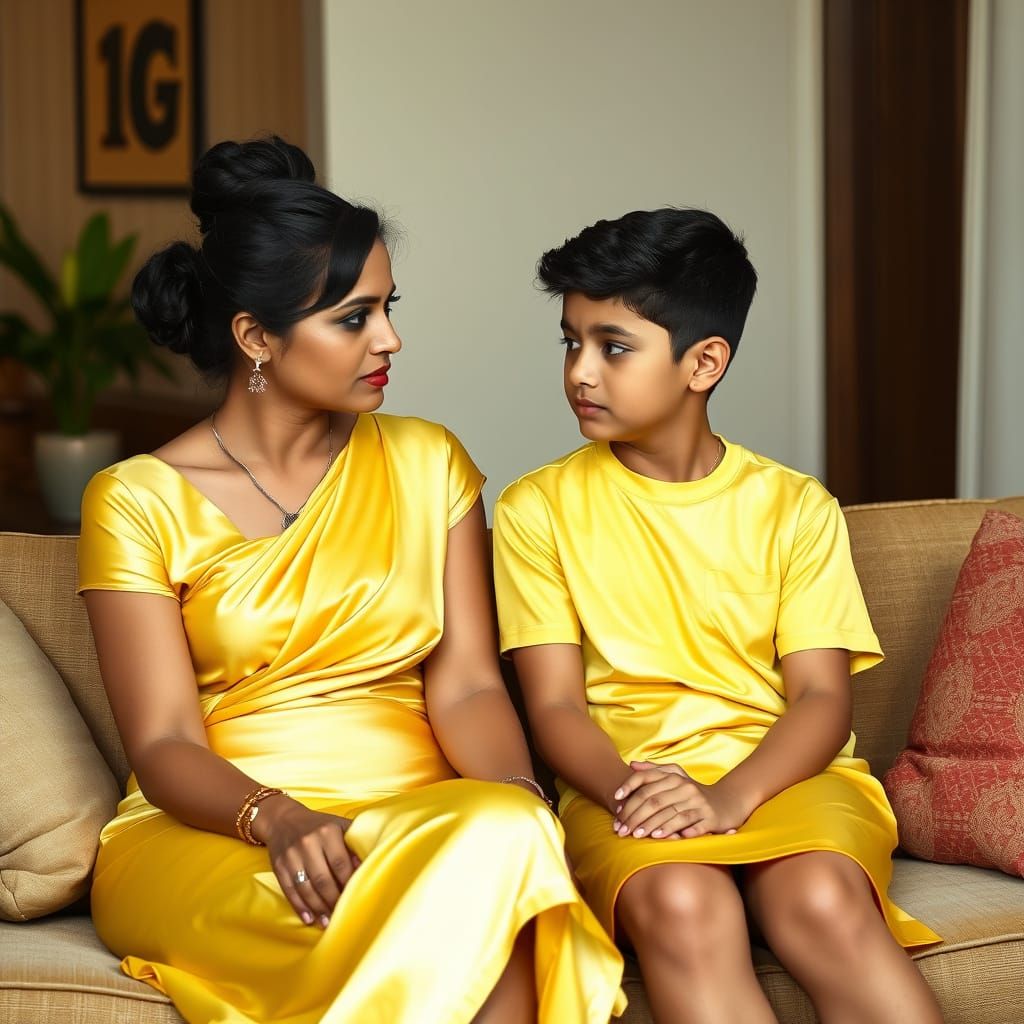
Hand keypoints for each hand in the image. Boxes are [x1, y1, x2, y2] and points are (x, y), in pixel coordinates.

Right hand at [253, 796, 360, 926]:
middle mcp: (308, 843)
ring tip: (328, 922)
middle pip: (323, 879)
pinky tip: (309, 918)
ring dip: (318, 908)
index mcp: (327, 831)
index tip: (356, 896)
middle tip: (342, 914)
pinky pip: (290, 890)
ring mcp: (291, 856)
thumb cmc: (318, 825)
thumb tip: (366, 867)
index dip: (349, 883)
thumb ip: (353, 843)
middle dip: (334, 900)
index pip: (341, 863)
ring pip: (306, 888)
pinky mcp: (279, 866)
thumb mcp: (338, 826)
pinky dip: (300, 907)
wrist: (283, 819)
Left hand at [612, 761, 745, 838]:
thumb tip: (632, 765)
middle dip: (635, 815)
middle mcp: (686, 787)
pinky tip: (658, 837)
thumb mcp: (676, 777)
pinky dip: (673, 831)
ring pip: (669, 813)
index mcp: (675, 777)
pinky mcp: (709, 818)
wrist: (727, 803)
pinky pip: (689, 825)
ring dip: (650, 825)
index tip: (615, 799)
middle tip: (621, 828)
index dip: (629, 787)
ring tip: (635, 835)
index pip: (647, 779)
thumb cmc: (694, 792)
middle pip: (655, 800)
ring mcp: (698, 803)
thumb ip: (654, 770)